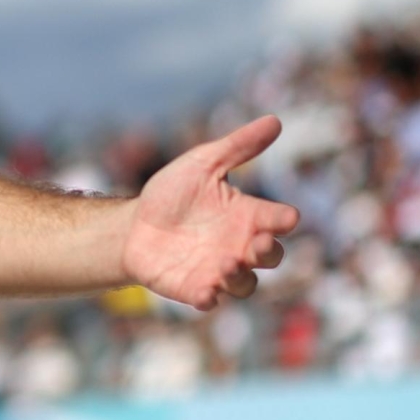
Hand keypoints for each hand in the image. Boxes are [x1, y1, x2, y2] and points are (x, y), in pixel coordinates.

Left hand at [122, 116, 299, 310]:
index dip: (284, 220)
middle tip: (255, 243)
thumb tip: (275, 120)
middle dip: (268, 252)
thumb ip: (238, 147)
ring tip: (226, 265)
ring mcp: (218, 270)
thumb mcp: (203, 164)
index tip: (286, 218)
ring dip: (240, 278)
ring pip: (245, 284)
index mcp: (248, 216)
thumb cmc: (173, 194)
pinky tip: (204, 294)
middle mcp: (239, 246)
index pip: (278, 220)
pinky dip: (209, 298)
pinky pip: (209, 299)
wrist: (132, 225)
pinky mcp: (193, 287)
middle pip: (270, 256)